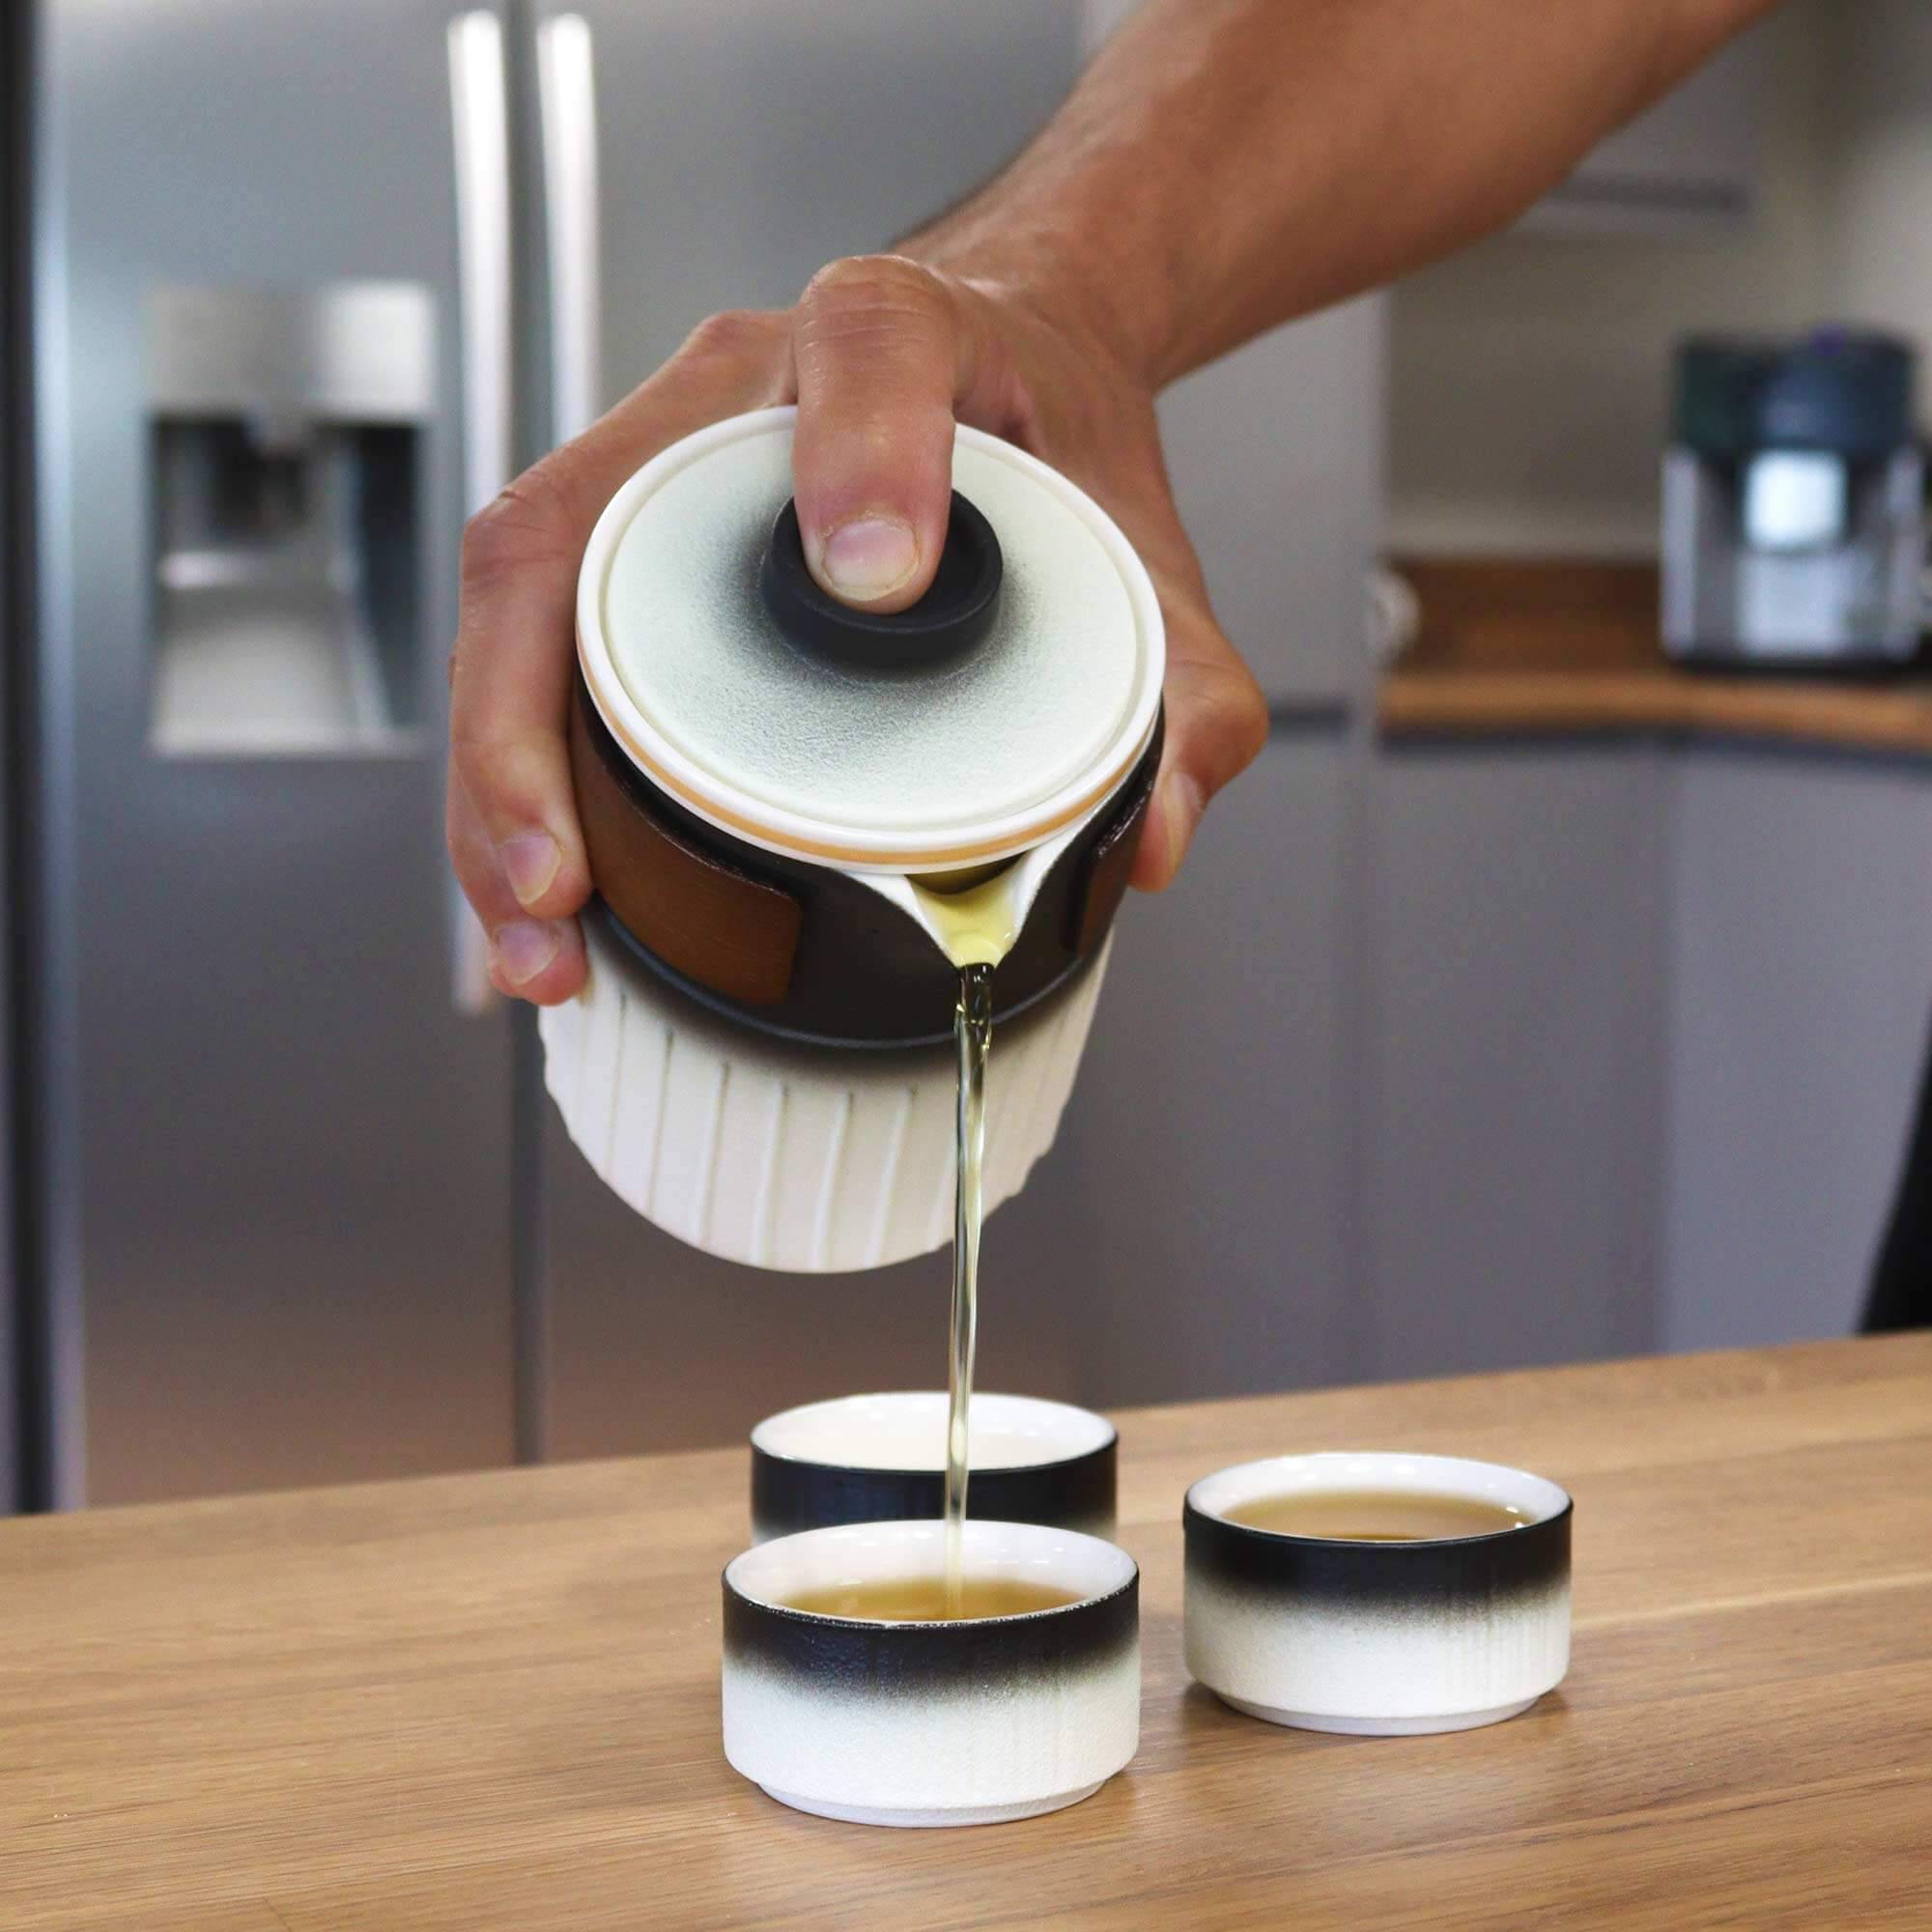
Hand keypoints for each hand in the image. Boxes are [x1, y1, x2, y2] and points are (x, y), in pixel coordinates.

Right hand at [448, 254, 1266, 1003]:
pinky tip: (543, 892)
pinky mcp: (630, 535)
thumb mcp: (1143, 555)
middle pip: (565, 526)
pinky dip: (518, 776)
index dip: (860, 449)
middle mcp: (735, 394)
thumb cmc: (1051, 442)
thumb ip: (1188, 689)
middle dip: (526, 735)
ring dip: (492, 781)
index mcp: (894, 337)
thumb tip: (1150, 839)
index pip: (869, 346)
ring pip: (516, 600)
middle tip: (561, 892)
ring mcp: (658, 460)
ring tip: (540, 936)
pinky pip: (534, 641)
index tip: (875, 582)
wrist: (1013, 372)